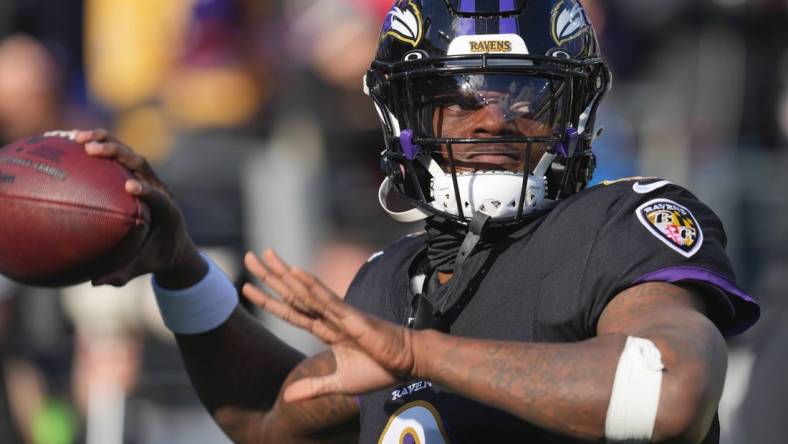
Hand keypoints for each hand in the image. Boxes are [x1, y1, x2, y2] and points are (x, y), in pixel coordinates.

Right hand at [75, 129, 202, 286]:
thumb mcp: (141, 268)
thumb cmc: (155, 257)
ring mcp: (148, 179)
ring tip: (78, 138)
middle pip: (142, 165)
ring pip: (130, 154)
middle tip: (93, 150)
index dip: (146, 189)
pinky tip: (71, 141)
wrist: (174, 245)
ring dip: (107, 143)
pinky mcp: (137, 174)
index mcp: (167, 212)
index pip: (158, 196)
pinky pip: (118, 157)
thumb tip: (95, 281)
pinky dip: (100, 146)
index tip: (129, 187)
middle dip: (120, 154)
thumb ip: (122, 274)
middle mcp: (158, 189)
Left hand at [242, 249, 417, 401]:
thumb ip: (313, 387)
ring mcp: (339, 314)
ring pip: (307, 292)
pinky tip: (297, 274)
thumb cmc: (378, 369)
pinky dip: (312, 287)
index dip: (268, 299)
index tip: (247, 286)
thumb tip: (287, 398)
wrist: (407, 364)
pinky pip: (329, 300)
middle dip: (270, 276)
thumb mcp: (339, 384)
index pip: (290, 311)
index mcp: (325, 329)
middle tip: (249, 256)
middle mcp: (328, 317)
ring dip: (286, 274)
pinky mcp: (352, 318)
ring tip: (267, 256)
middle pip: (293, 294)